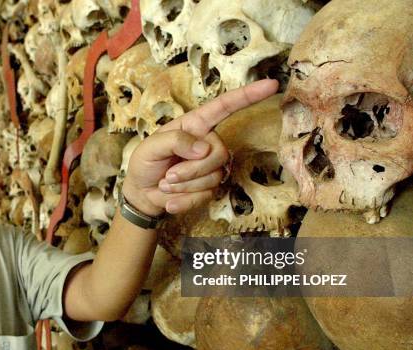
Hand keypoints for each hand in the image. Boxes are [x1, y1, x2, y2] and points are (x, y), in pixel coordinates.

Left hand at [122, 79, 278, 215]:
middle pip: (219, 154)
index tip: (270, 85)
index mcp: (195, 125)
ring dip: (184, 185)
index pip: (224, 107)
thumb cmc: (145, 162)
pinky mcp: (210, 188)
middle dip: (191, 170)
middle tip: (167, 176)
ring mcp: (211, 167)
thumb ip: (175, 141)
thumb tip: (204, 149)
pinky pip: (206, 196)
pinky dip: (183, 201)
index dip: (248, 96)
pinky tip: (169, 200)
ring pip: (213, 177)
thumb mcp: (151, 146)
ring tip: (166, 183)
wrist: (142, 193)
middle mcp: (208, 143)